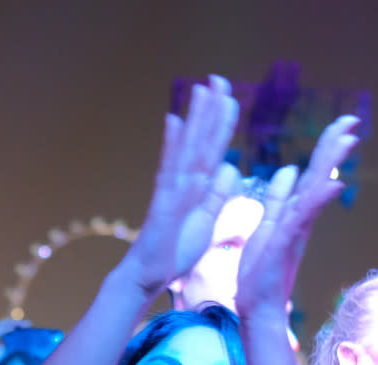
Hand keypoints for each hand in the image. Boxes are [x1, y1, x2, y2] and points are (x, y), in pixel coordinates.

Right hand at [122, 75, 240, 294]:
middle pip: (200, 140)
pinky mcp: (164, 202)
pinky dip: (171, 145)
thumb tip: (229, 166)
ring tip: (203, 89)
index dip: (221, 122)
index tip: (228, 95)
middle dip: (209, 109)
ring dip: (196, 118)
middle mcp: (183, 182)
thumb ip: (217, 193)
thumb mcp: (207, 219)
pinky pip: (170, 170)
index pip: (213, 148)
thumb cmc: (173, 252)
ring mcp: (171, 190)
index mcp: (196, 187)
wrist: (148, 275)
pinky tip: (173, 121)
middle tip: (218, 77)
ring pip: (188, 148)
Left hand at [235, 115, 359, 320]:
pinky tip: (332, 184)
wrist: (256, 305)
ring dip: (330, 166)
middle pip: (320, 177)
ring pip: (315, 192)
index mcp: (294, 212)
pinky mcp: (285, 243)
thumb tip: (289, 170)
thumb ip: (278, 200)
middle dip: (333, 148)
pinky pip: (302, 219)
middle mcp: (300, 219)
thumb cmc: (261, 270)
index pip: (312, 173)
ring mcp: (295, 231)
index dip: (325, 148)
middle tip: (351, 120)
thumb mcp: (267, 226)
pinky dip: (316, 201)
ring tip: (347, 141)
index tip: (342, 123)